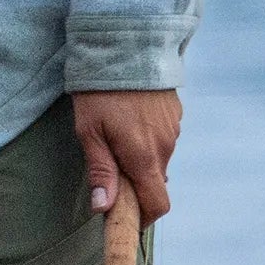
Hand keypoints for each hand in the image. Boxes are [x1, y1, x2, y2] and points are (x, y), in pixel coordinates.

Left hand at [72, 89, 180, 223]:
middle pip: (154, 182)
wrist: (127, 47)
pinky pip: (162, 139)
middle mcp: (165, 147)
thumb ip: (100, 170)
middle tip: (107, 169)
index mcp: (144, 157)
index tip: (123, 216)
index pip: (157, 204)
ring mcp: (173, 130)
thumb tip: (104, 207)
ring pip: (157, 160)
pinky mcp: (175, 115)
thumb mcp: (89, 131)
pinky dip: (146, 141)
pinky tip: (128, 121)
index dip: (143, 218)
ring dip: (139, 160)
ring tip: (113, 136)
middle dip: (134, 185)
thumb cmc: (100, 91)